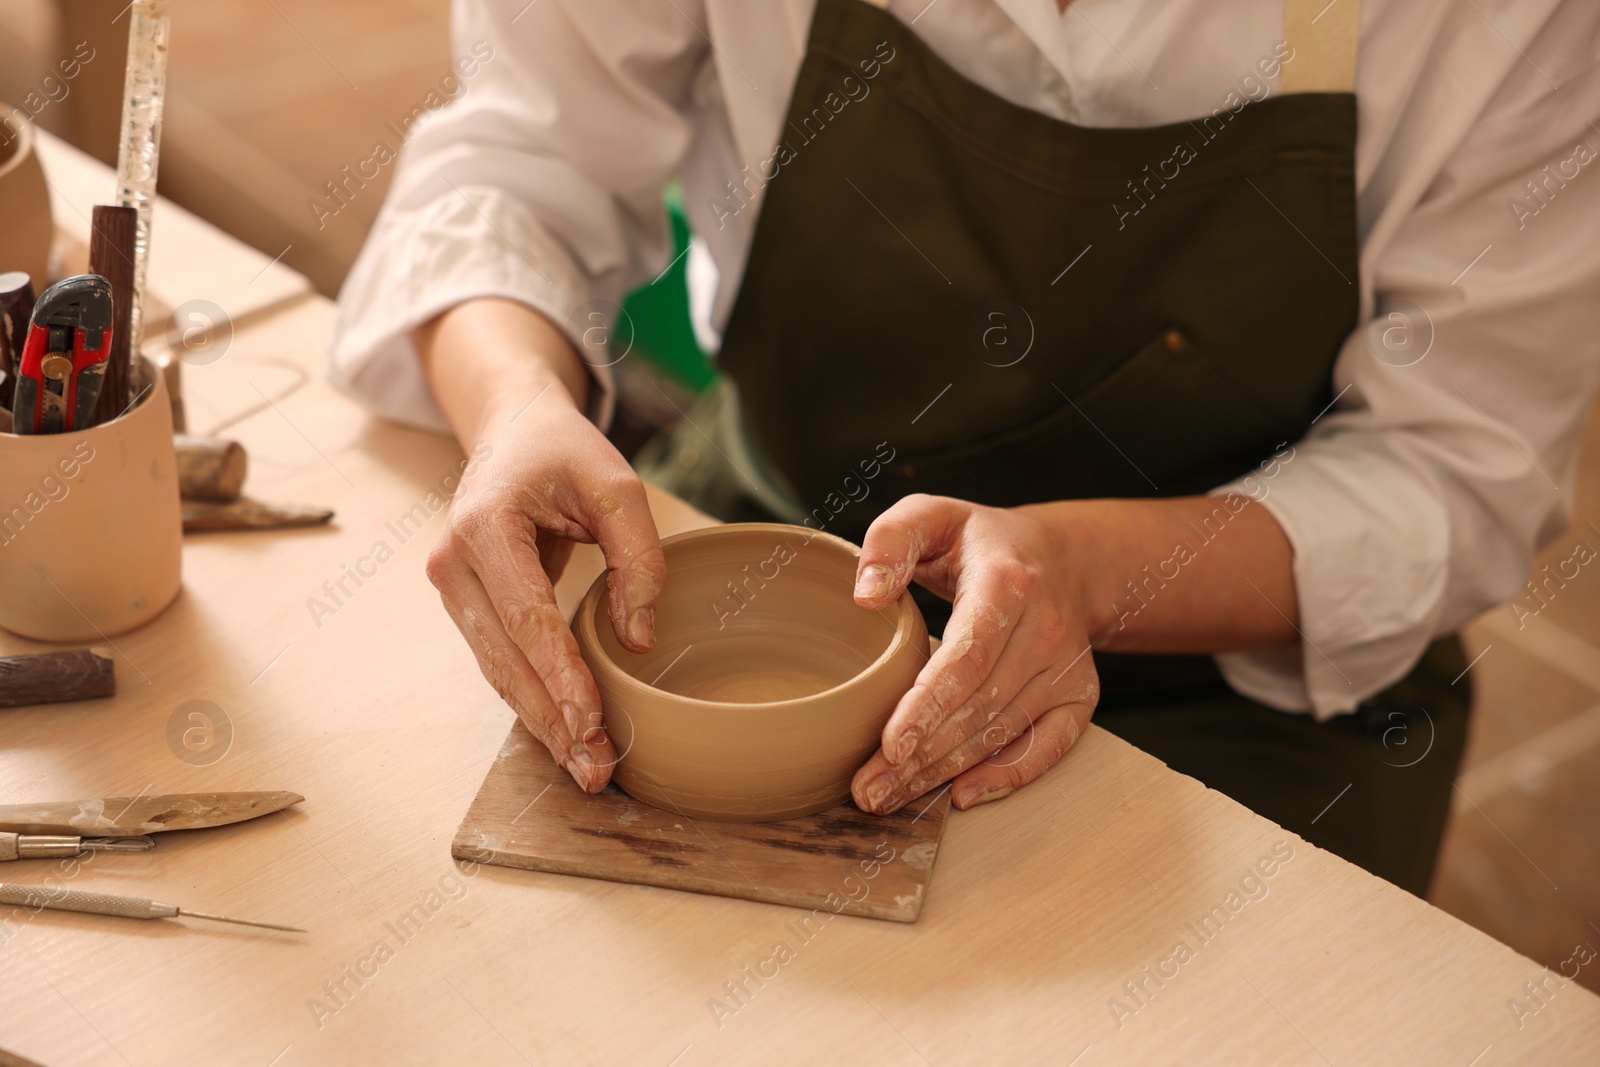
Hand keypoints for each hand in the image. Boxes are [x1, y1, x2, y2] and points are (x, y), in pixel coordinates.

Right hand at [418, 300, 666, 793]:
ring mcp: (452, 587)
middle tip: (598, 768)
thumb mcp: (617, 485)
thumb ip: (637, 557)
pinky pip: (500, 661)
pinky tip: (566, 735)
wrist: (511, 428)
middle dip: (552, 719)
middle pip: (506, 659)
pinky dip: (533, 699)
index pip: (527, 616)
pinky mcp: (466, 604)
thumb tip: (638, 640)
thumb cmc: (564, 452)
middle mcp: (453, 563)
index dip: (560, 674)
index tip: (592, 722)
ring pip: (498, 671)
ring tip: (588, 766)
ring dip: (542, 722)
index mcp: (485, 526)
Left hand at [848, 495, 1099, 813]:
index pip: (967, 655)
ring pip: (1004, 730)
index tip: (890, 743)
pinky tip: (963, 795)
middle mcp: (1045, 628)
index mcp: (1006, 582)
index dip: (929, 703)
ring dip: (947, 770)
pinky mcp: (1079, 694)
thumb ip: (891, 541)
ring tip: (892, 797)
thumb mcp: (931, 515)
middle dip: (923, 754)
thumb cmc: (980, 542)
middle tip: (869, 791)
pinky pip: (1050, 745)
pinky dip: (1010, 775)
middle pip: (979, 704)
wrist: (1063, 557)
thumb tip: (865, 596)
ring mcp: (1066, 666)